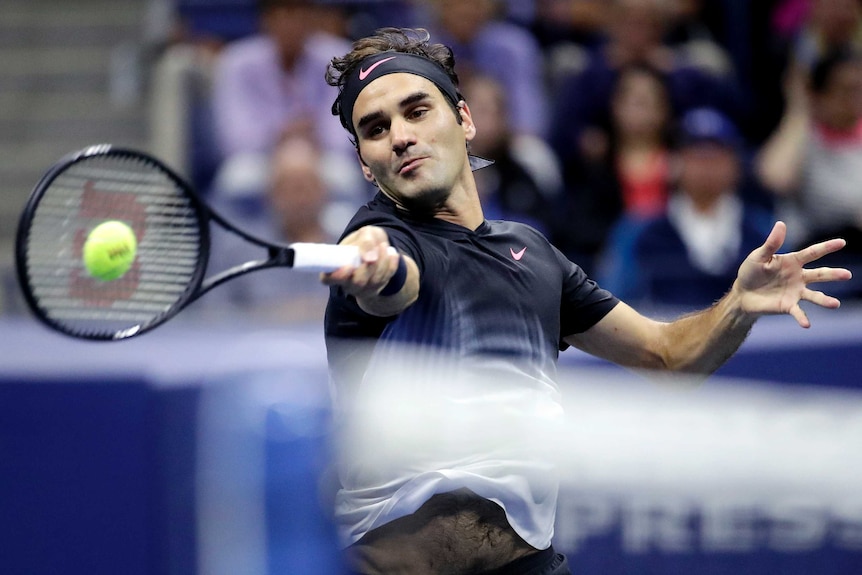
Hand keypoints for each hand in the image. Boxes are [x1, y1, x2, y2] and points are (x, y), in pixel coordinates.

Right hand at [321, 225, 400, 298]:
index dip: (337, 276)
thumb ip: (365, 241)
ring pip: (374, 282)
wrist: (379, 247)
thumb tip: (370, 258)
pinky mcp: (377, 288)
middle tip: (375, 251)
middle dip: (368, 267)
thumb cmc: (366, 240)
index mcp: (336, 268)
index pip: (327, 279)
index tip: (349, 266)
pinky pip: (386, 280)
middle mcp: (347, 282)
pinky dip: (391, 265)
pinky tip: (392, 254)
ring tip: (384, 246)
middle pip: (357, 283)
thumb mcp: (366, 233)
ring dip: (382, 263)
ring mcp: (363, 288)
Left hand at [734, 221, 851, 327]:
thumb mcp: (759, 256)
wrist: (742, 294)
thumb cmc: (751, 272)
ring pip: (814, 295)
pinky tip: (806, 324)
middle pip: (819, 274)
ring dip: (825, 300)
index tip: (842, 242)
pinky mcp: (788, 306)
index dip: (826, 247)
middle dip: (833, 275)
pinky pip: (798, 312)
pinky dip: (802, 318)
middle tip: (847, 275)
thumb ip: (771, 243)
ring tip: (835, 304)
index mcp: (793, 262)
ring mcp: (795, 292)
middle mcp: (799, 277)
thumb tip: (781, 224)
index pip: (812, 253)